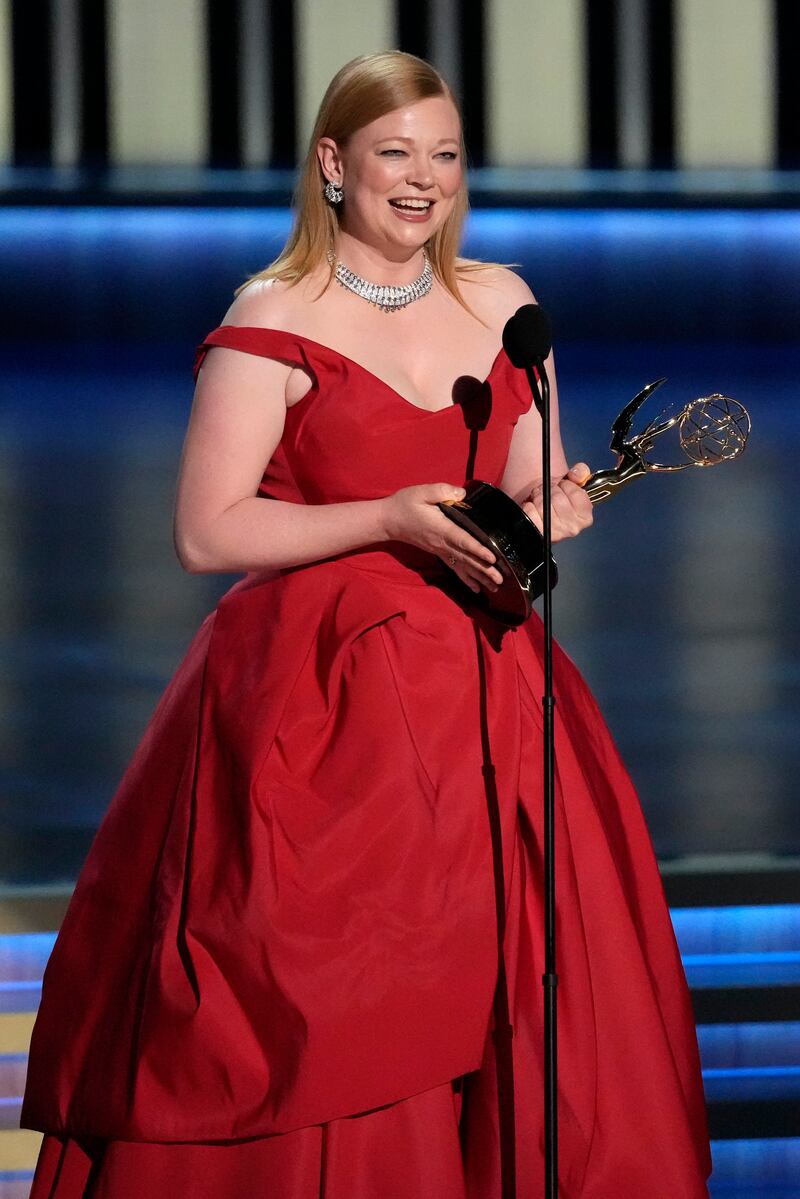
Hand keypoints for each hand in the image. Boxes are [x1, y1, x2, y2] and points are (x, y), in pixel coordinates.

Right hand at [381, 483, 503, 593]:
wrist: (388, 520)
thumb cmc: (405, 504)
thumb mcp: (423, 492)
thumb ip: (443, 492)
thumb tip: (462, 495)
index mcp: (441, 528)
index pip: (462, 540)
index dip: (478, 549)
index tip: (492, 558)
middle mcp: (441, 543)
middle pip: (466, 558)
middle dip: (484, 570)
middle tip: (500, 579)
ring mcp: (439, 550)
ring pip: (462, 566)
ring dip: (479, 577)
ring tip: (495, 587)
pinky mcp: (438, 552)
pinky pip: (454, 568)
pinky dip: (466, 578)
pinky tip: (476, 588)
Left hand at [521, 463, 593, 541]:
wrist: (543, 516)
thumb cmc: (559, 499)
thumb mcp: (573, 484)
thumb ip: (581, 473)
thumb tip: (576, 474)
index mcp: (585, 517)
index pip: (576, 493)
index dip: (566, 485)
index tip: (562, 486)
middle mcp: (573, 528)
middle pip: (558, 498)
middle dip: (549, 489)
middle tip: (547, 491)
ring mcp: (556, 534)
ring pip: (543, 504)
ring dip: (538, 496)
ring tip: (539, 498)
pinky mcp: (539, 534)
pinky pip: (530, 511)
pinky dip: (528, 505)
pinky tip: (533, 507)